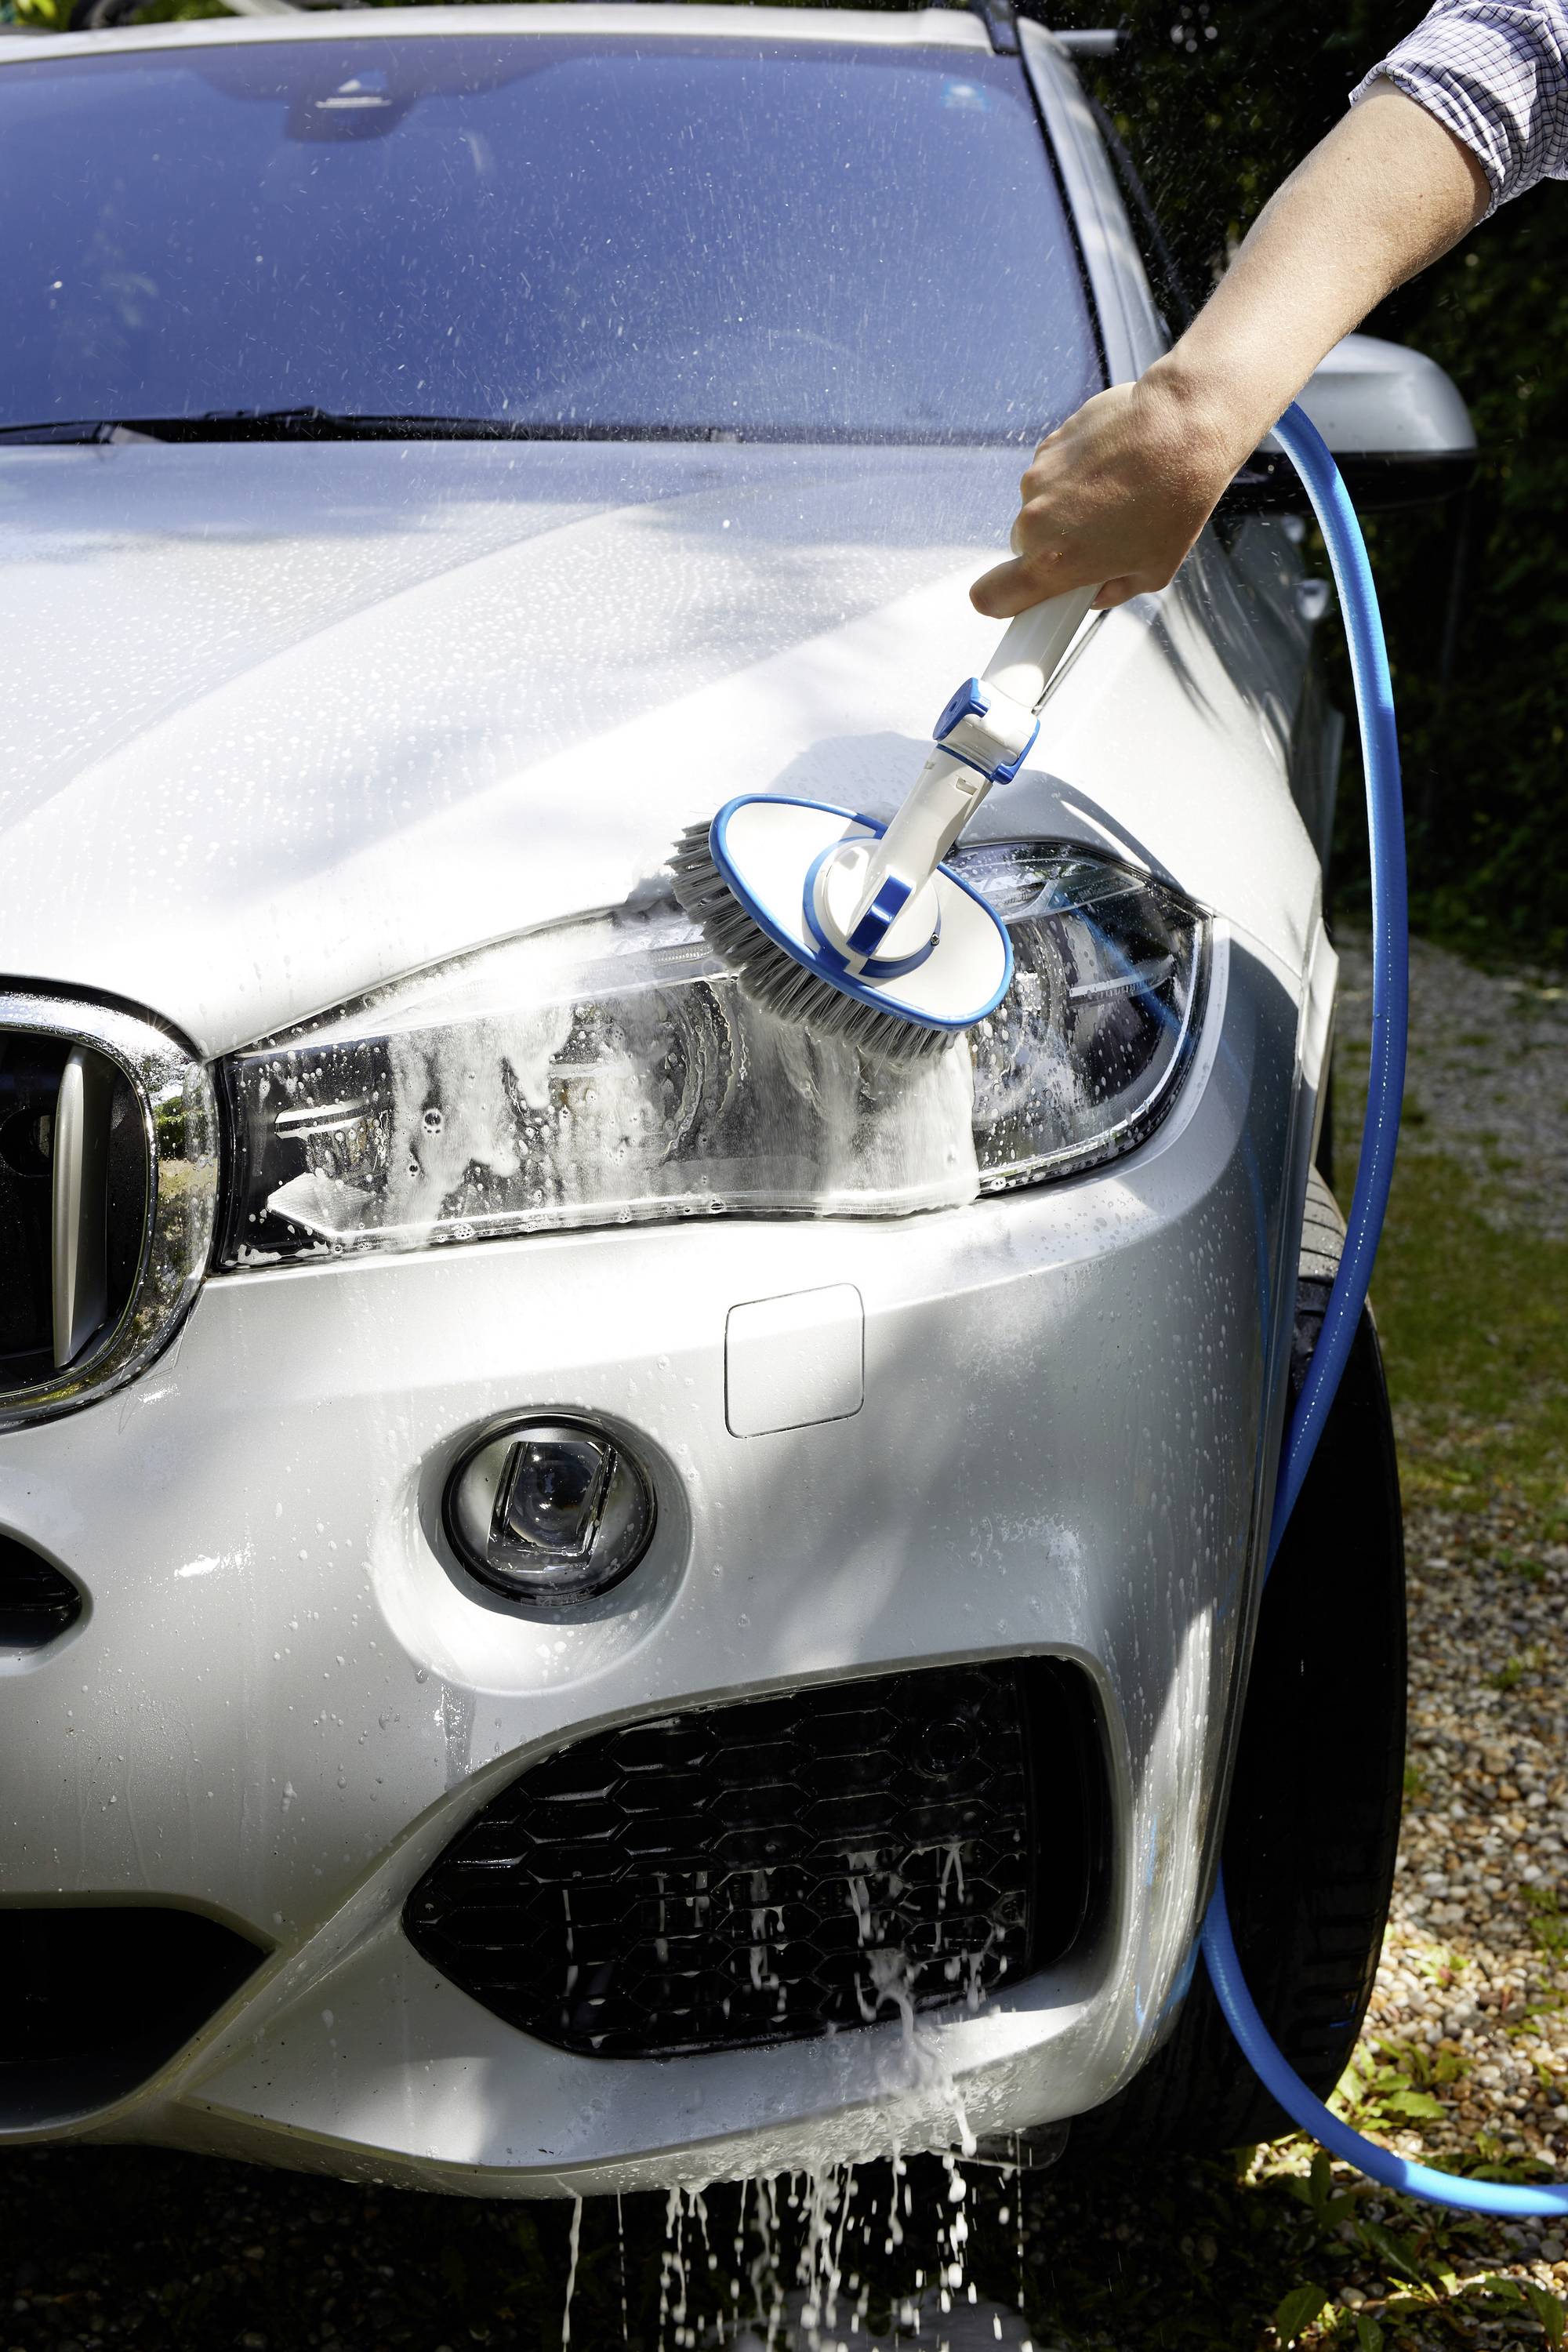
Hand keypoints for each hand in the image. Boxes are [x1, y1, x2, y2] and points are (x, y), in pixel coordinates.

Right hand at [970, 368, 1246, 617]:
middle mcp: (1035, 521)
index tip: (1024, 601)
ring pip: (1040, 509)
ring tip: (1116, 497)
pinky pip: (1052, 474)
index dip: (1004, 602)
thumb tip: (1098, 592)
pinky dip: (1075, 475)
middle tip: (1100, 540)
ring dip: (1066, 508)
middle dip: (1054, 549)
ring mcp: (1038, 478)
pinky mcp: (1049, 445)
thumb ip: (1113, 591)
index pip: (991, 596)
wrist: (1184, 426)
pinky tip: (1112, 468)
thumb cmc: (1174, 500)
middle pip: (1025, 549)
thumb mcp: (1153, 571)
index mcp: (1053, 563)